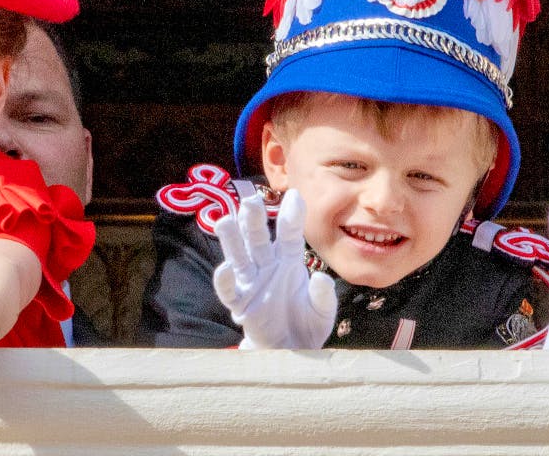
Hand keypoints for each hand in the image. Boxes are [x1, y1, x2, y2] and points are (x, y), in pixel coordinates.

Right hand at [213, 188, 336, 348]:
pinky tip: (225, 268)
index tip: (294, 195)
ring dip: (232, 239)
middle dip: (253, 219)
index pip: (289, 234)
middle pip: (258, 238)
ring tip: (226, 220)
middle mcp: (267, 266)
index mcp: (288, 261)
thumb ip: (323, 295)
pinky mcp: (241, 303)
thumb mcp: (323, 311)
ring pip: (239, 256)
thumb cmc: (307, 325)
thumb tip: (321, 278)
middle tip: (251, 200)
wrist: (293, 353)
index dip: (291, 216)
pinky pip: (230, 290)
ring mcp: (251, 283)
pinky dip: (225, 280)